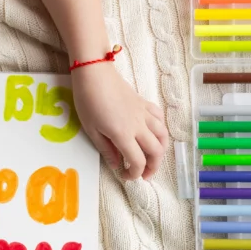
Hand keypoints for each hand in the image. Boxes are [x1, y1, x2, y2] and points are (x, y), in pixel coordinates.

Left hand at [71, 63, 168, 180]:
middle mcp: (138, 126)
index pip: (138, 161)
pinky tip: (152, 133)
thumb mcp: (91, 129)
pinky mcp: (144, 104)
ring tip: (151, 157)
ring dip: (160, 150)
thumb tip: (117, 165)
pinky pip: (159, 118)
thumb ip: (106, 149)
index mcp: (123, 135)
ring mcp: (143, 114)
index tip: (126, 176)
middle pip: (156, 151)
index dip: (135, 174)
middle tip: (143, 174)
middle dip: (152, 167)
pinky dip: (160, 129)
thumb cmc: (88, 101)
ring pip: (163, 135)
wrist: (94, 73)